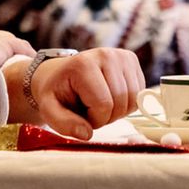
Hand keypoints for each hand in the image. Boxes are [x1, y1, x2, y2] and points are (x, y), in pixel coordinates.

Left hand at [24, 48, 143, 139]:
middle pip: (122, 102)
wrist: (60, 73)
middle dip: (107, 116)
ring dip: (119, 111)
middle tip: (91, 110)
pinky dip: (127, 103)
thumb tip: (86, 134)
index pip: (104, 105)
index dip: (95, 119)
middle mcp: (106, 55)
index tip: (81, 114)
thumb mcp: (49, 110)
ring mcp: (121, 55)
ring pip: (134, 99)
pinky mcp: (131, 59)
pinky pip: (140, 93)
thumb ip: (63, 124)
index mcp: (84, 65)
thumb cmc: (56, 92)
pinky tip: (111, 97)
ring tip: (100, 104)